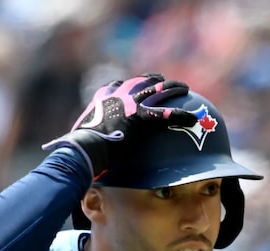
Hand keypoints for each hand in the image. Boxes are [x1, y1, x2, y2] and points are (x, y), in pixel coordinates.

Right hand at [47, 74, 196, 180]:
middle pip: (141, 82)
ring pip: (157, 92)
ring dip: (173, 89)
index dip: (132, 83)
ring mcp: (130, 104)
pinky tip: (193, 118)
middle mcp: (117, 95)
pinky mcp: (140, 117)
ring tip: (185, 89)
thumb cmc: (79, 150)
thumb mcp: (82, 139)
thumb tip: (76, 150)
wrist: (83, 150)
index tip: (138, 83)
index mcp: (102, 99)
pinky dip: (181, 115)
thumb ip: (87, 137)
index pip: (119, 84)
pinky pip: (166, 114)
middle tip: (166, 83)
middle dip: (156, 81)